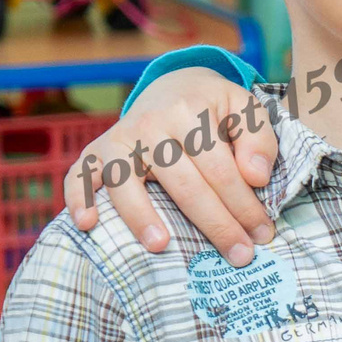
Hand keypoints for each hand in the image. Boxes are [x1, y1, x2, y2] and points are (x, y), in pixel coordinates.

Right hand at [64, 70, 279, 263]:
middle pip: (183, 184)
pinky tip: (88, 224)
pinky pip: (80, 175)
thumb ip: (258, 140)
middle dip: (215, 223)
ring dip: (141, 216)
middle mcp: (149, 123)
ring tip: (162, 246)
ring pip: (128, 182)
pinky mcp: (97, 151)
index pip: (219, 169)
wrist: (173, 87)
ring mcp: (119, 138)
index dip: (243, 204)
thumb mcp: (245, 110)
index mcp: (189, 110)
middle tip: (239, 255)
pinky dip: (79, 198)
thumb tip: (256, 177)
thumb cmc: (214, 108)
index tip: (263, 234)